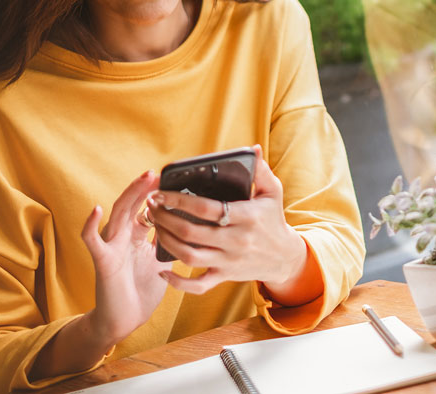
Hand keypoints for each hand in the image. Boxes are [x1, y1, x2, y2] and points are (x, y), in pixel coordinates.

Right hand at [82, 170, 171, 345]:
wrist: (124, 320)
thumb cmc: (141, 291)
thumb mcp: (162, 261)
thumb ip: (169, 241)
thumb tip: (191, 225)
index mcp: (136, 236)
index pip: (145, 208)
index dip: (155, 194)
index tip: (170, 180)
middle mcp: (122, 237)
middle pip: (132, 205)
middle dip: (144, 188)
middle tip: (157, 172)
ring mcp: (111, 246)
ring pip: (118, 214)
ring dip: (129, 195)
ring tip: (142, 180)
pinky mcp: (103, 260)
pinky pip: (92, 241)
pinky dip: (91, 225)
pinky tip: (96, 209)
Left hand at [148, 145, 311, 298]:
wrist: (284, 257)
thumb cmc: (273, 220)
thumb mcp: (273, 192)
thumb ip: (260, 170)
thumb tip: (254, 148)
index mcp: (247, 216)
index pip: (207, 208)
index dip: (179, 200)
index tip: (160, 192)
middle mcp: (236, 240)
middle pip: (192, 232)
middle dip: (165, 218)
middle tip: (151, 206)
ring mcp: (229, 261)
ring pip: (189, 256)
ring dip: (167, 242)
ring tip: (155, 226)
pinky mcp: (225, 277)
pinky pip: (198, 286)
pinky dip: (178, 282)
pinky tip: (162, 270)